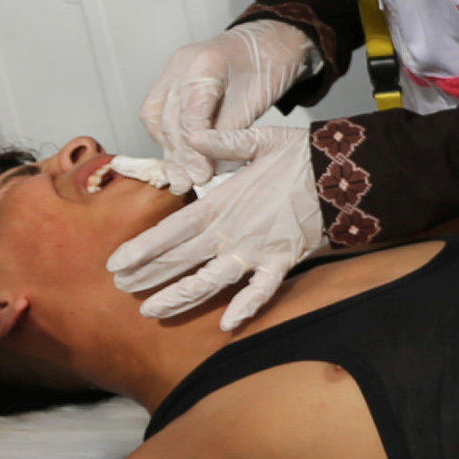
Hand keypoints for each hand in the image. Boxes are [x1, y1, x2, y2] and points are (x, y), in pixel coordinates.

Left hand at [106, 127, 327, 327]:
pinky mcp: (282, 261)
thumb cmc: (302, 156)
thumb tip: (192, 134)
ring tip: (153, 310)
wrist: (344, 174)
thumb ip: (223, 142)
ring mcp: (257, 250)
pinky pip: (262, 290)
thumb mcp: (260, 140)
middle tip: (120, 289)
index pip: (172, 230)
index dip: (142, 248)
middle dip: (149, 275)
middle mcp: (233, 231)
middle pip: (182, 259)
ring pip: (211, 281)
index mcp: (222, 203)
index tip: (115, 263)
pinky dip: (246, 307)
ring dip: (180, 297)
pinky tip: (227, 325)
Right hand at [140, 23, 320, 188]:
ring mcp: (172, 69)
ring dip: (168, 149)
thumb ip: (231, 132)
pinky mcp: (169, 79)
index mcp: (206, 61)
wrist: (269, 41)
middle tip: (189, 182)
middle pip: (169, 116)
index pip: (190, 111)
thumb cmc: (270, 65)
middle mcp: (182, 63)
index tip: (201, 174)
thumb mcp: (258, 100)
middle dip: (179, 154)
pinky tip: (177, 157)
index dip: (193, 148)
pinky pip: (157, 111)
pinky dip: (166, 136)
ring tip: (181, 178)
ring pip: (155, 115)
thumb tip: (212, 167)